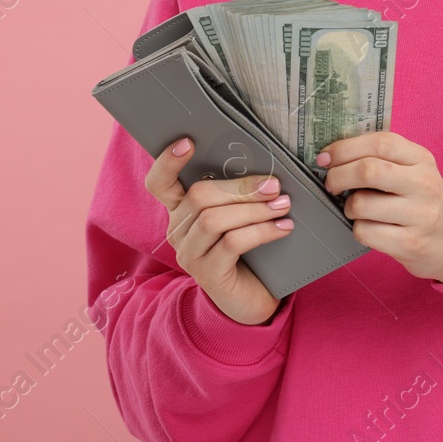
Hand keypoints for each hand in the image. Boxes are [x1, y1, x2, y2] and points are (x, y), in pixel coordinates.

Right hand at [144, 137, 293, 325]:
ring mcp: (189, 254)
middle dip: (240, 187)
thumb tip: (264, 170)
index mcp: (180, 210)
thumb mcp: (238, 217)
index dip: (168, 161)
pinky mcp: (207, 274)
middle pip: (198, 195)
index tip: (189, 142)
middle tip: (274, 184)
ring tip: (283, 205)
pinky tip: (282, 228)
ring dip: (254, 209)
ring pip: (214, 219)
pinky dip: (261, 231)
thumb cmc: (246, 250)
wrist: (250, 300)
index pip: (159, 183)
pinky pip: (232, 243)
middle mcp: (177, 230)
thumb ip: (237, 195)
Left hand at [317, 131, 442, 282]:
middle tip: (331, 184)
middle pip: (368, 170)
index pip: (381, 142)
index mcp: (421, 159)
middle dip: (338, 176)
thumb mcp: (415, 171)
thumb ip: (384, 159)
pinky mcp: (410, 243)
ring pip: (361, 204)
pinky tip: (370, 228)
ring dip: (347, 207)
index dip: (346, 147)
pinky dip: (358, 230)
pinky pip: (365, 232)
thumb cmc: (424, 202)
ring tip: (356, 209)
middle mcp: (423, 184)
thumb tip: (333, 155)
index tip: (326, 157)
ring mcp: (419, 215)